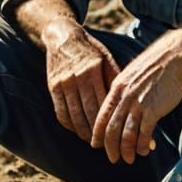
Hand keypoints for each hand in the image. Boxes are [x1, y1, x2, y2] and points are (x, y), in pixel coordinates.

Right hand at [45, 27, 120, 142]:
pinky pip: (61, 112)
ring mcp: (63, 83)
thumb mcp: (106, 58)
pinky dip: (69, 125)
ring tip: (92, 141)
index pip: (103, 103)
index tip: (118, 134)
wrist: (63, 37)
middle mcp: (77, 77)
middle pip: (88, 113)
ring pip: (74, 115)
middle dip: (97, 132)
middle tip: (106, 145)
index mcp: (94, 70)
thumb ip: (114, 79)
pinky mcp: (53, 87)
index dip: (109, 121)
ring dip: (83, 132)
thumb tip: (128, 101)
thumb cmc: (90, 50)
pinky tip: (78, 130)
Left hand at [92, 41, 181, 163]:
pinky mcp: (153, 109)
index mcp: (117, 88)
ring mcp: (138, 103)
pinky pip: (144, 134)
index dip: (97, 134)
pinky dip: (142, 145)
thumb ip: (123, 91)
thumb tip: (120, 108)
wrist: (173, 55)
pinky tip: (144, 150)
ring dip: (127, 151)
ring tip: (129, 159)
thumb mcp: (132, 75)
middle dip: (110, 148)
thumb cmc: (155, 66)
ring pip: (126, 135)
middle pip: (111, 130)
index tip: (96, 145)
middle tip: (113, 159)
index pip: (101, 116)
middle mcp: (124, 97)